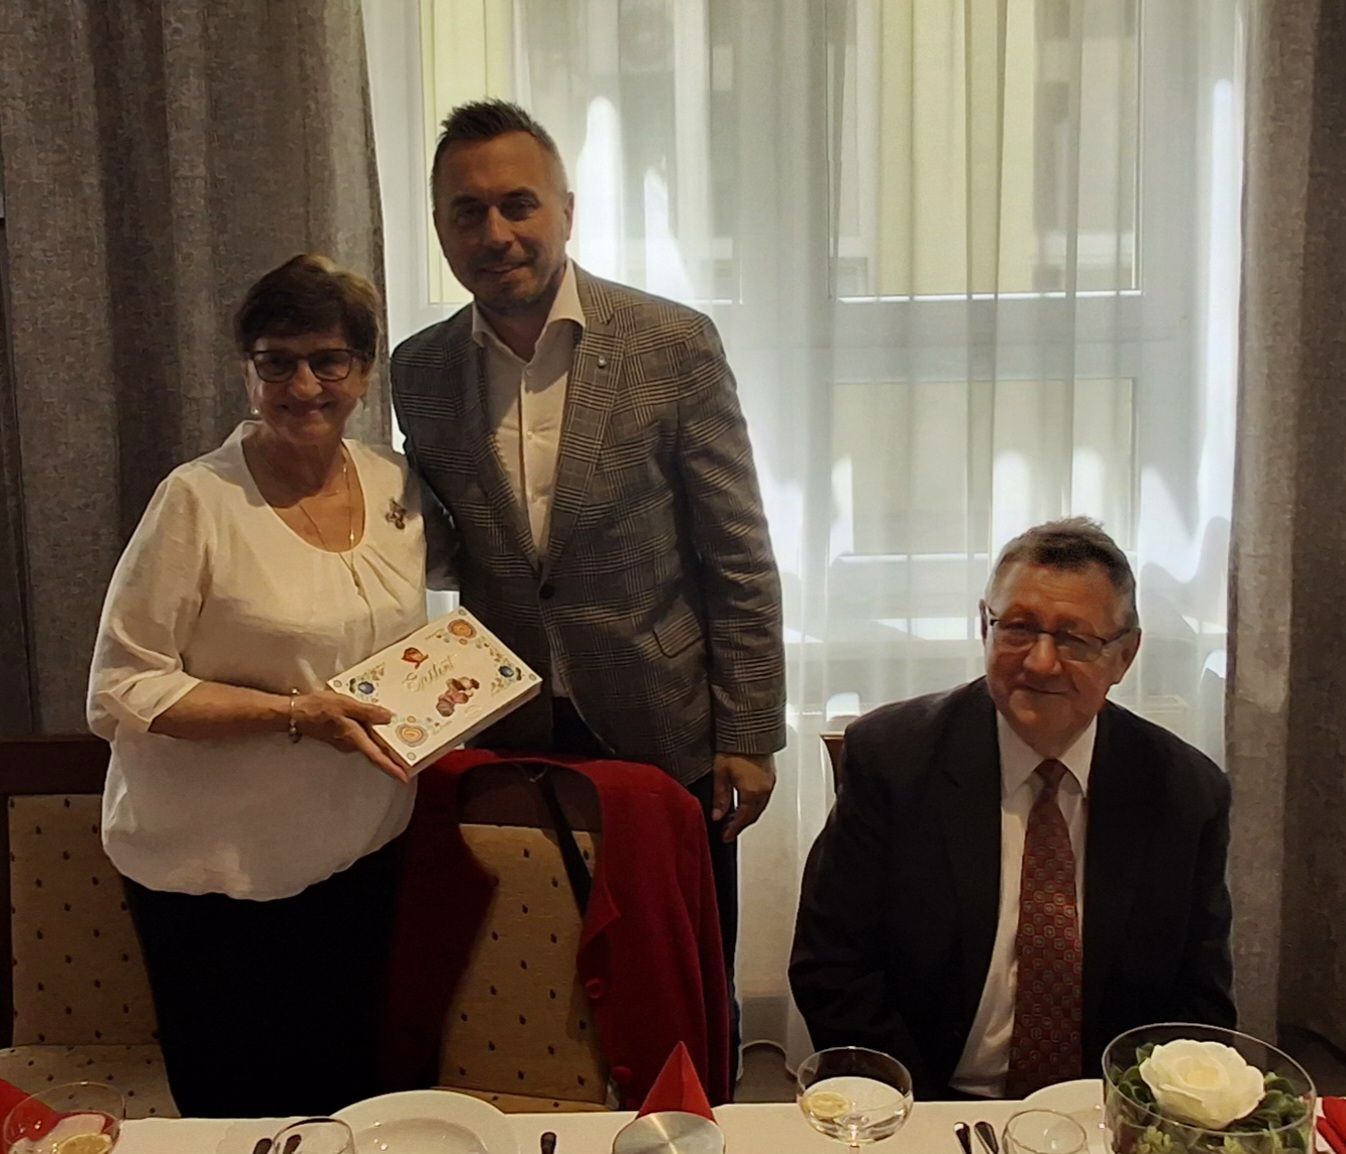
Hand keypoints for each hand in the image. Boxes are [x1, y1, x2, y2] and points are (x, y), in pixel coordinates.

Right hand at [290, 691, 407, 783]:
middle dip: (393, 755)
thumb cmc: (317, 709)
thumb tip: (388, 717)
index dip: (392, 768)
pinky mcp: (340, 735)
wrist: (293, 713)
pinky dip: (372, 733)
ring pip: (369, 744)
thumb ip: (367, 711)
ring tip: (400, 735)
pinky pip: (361, 737)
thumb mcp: (345, 705)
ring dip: (383, 742)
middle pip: (376, 752)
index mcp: (354, 739)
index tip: (405, 778)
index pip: (377, 757)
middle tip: (412, 755)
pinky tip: (377, 723)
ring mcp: (344, 741)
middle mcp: (350, 744)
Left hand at [712, 752, 775, 841]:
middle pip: (753, 815)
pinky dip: (754, 804)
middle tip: (729, 831)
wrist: (750, 728)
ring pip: (760, 806)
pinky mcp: (771, 774)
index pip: (743, 818)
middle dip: (741, 825)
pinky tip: (745, 802)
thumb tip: (717, 815)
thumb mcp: (721, 773)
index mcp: (752, 792)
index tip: (726, 837)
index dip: (733, 830)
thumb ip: (720, 797)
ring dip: (748, 815)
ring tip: (734, 818)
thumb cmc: (735, 746)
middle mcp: (765, 789)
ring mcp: (770, 781)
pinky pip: (764, 796)